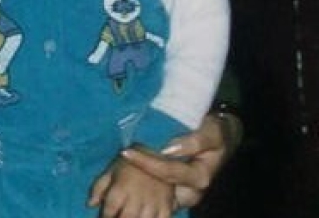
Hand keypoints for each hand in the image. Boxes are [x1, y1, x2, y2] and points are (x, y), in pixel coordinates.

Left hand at [89, 154, 174, 217]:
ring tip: (130, 217)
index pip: (109, 209)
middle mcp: (136, 195)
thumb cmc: (129, 164)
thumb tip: (90, 204)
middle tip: (117, 216)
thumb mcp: (111, 170)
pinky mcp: (167, 206)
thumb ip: (99, 187)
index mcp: (120, 186)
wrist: (157, 152)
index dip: (104, 217)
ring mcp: (153, 202)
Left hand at [91, 112, 240, 209]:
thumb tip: (169, 147)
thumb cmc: (216, 133)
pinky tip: (120, 186)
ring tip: (111, 185)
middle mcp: (190, 191)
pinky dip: (139, 192)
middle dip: (136, 185)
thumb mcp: (212, 133)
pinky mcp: (174, 192)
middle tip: (113, 172)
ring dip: (134, 193)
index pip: (167, 171)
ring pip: (156, 200)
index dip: (146, 162)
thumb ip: (194, 141)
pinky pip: (156, 197)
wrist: (223, 138)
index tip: (125, 151)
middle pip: (159, 193)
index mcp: (199, 177)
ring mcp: (182, 194)